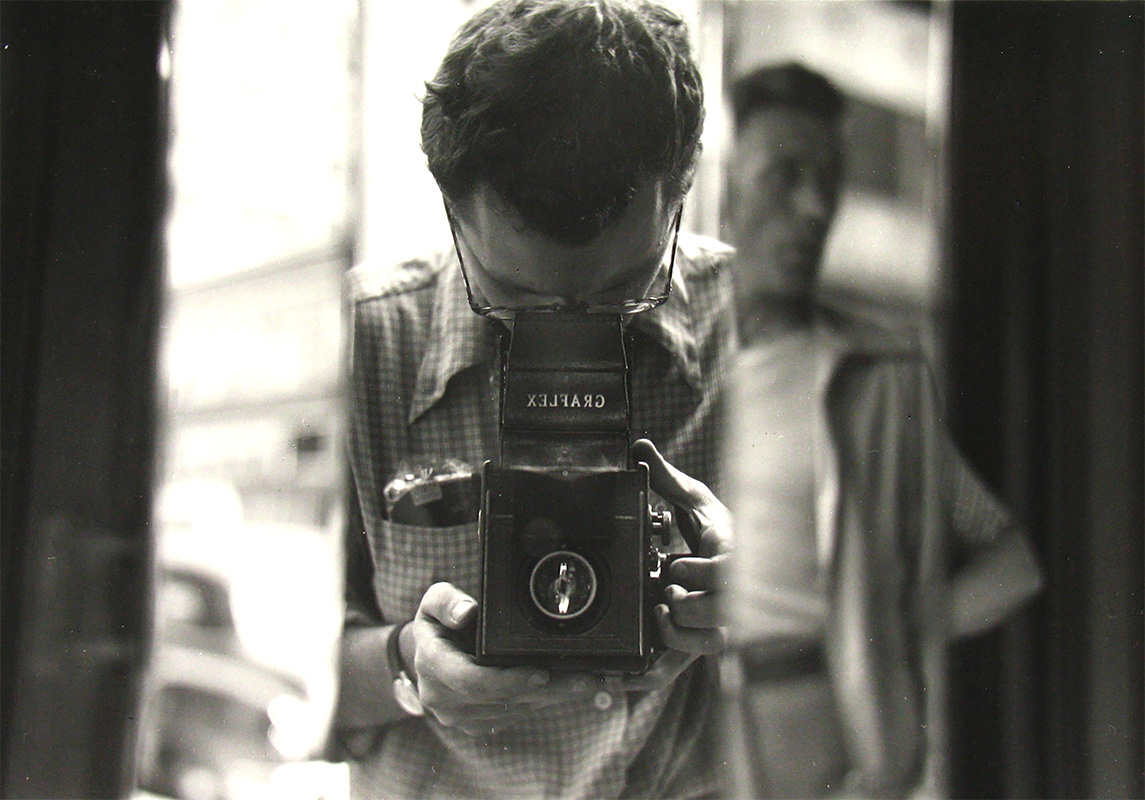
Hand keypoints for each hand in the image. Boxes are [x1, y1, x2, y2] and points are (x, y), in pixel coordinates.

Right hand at [406, 582, 598, 734]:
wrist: (431, 655)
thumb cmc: (438, 624)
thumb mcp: (434, 602)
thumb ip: (447, 601)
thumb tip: (466, 612)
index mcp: (432, 666)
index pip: (471, 680)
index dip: (508, 680)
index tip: (541, 674)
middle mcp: (443, 698)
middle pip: (502, 700)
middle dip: (546, 691)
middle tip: (583, 679)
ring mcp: (460, 716)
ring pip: (514, 710)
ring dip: (551, 698)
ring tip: (585, 682)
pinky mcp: (478, 723)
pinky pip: (515, 715)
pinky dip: (542, 702)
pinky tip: (567, 689)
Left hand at [633, 438, 730, 658]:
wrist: (723, 558)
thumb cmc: (713, 527)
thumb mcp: (692, 498)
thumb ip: (667, 478)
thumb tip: (641, 447)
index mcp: (734, 555)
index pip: (732, 573)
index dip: (704, 574)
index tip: (675, 565)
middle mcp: (734, 592)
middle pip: (726, 615)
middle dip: (693, 607)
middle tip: (667, 590)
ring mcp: (721, 619)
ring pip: (714, 642)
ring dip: (684, 633)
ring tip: (661, 612)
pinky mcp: (703, 638)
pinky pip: (693, 659)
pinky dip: (668, 657)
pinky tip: (650, 641)